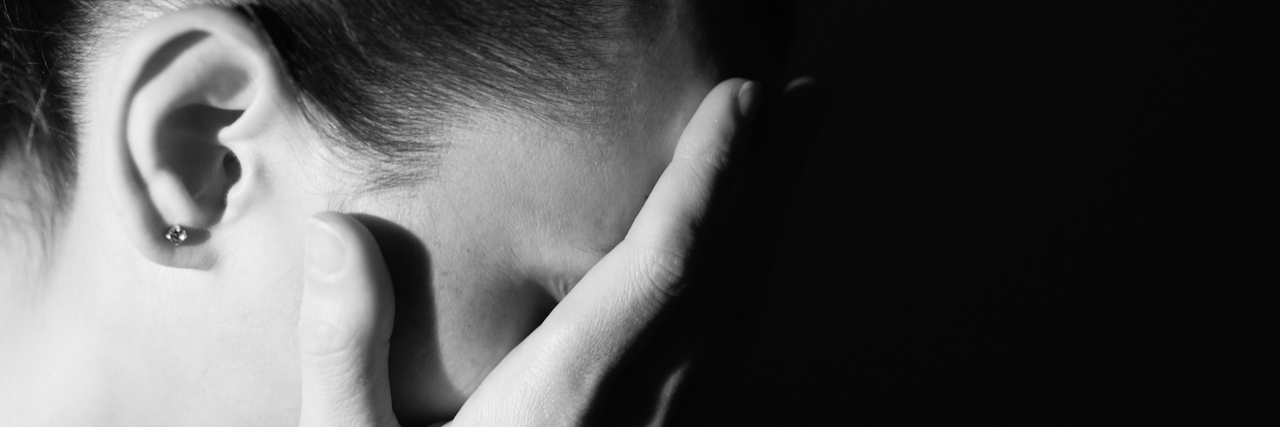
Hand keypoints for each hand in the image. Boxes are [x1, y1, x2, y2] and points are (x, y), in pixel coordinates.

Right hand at [295, 78, 759, 426]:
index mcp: (561, 408)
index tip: (747, 103)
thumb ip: (347, 351)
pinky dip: (748, 299)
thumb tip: (342, 230)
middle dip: (773, 186)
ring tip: (793, 159)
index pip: (664, 270)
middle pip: (730, 287)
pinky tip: (745, 270)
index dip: (714, 180)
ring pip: (743, 328)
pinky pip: (728, 371)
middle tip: (812, 101)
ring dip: (772, 234)